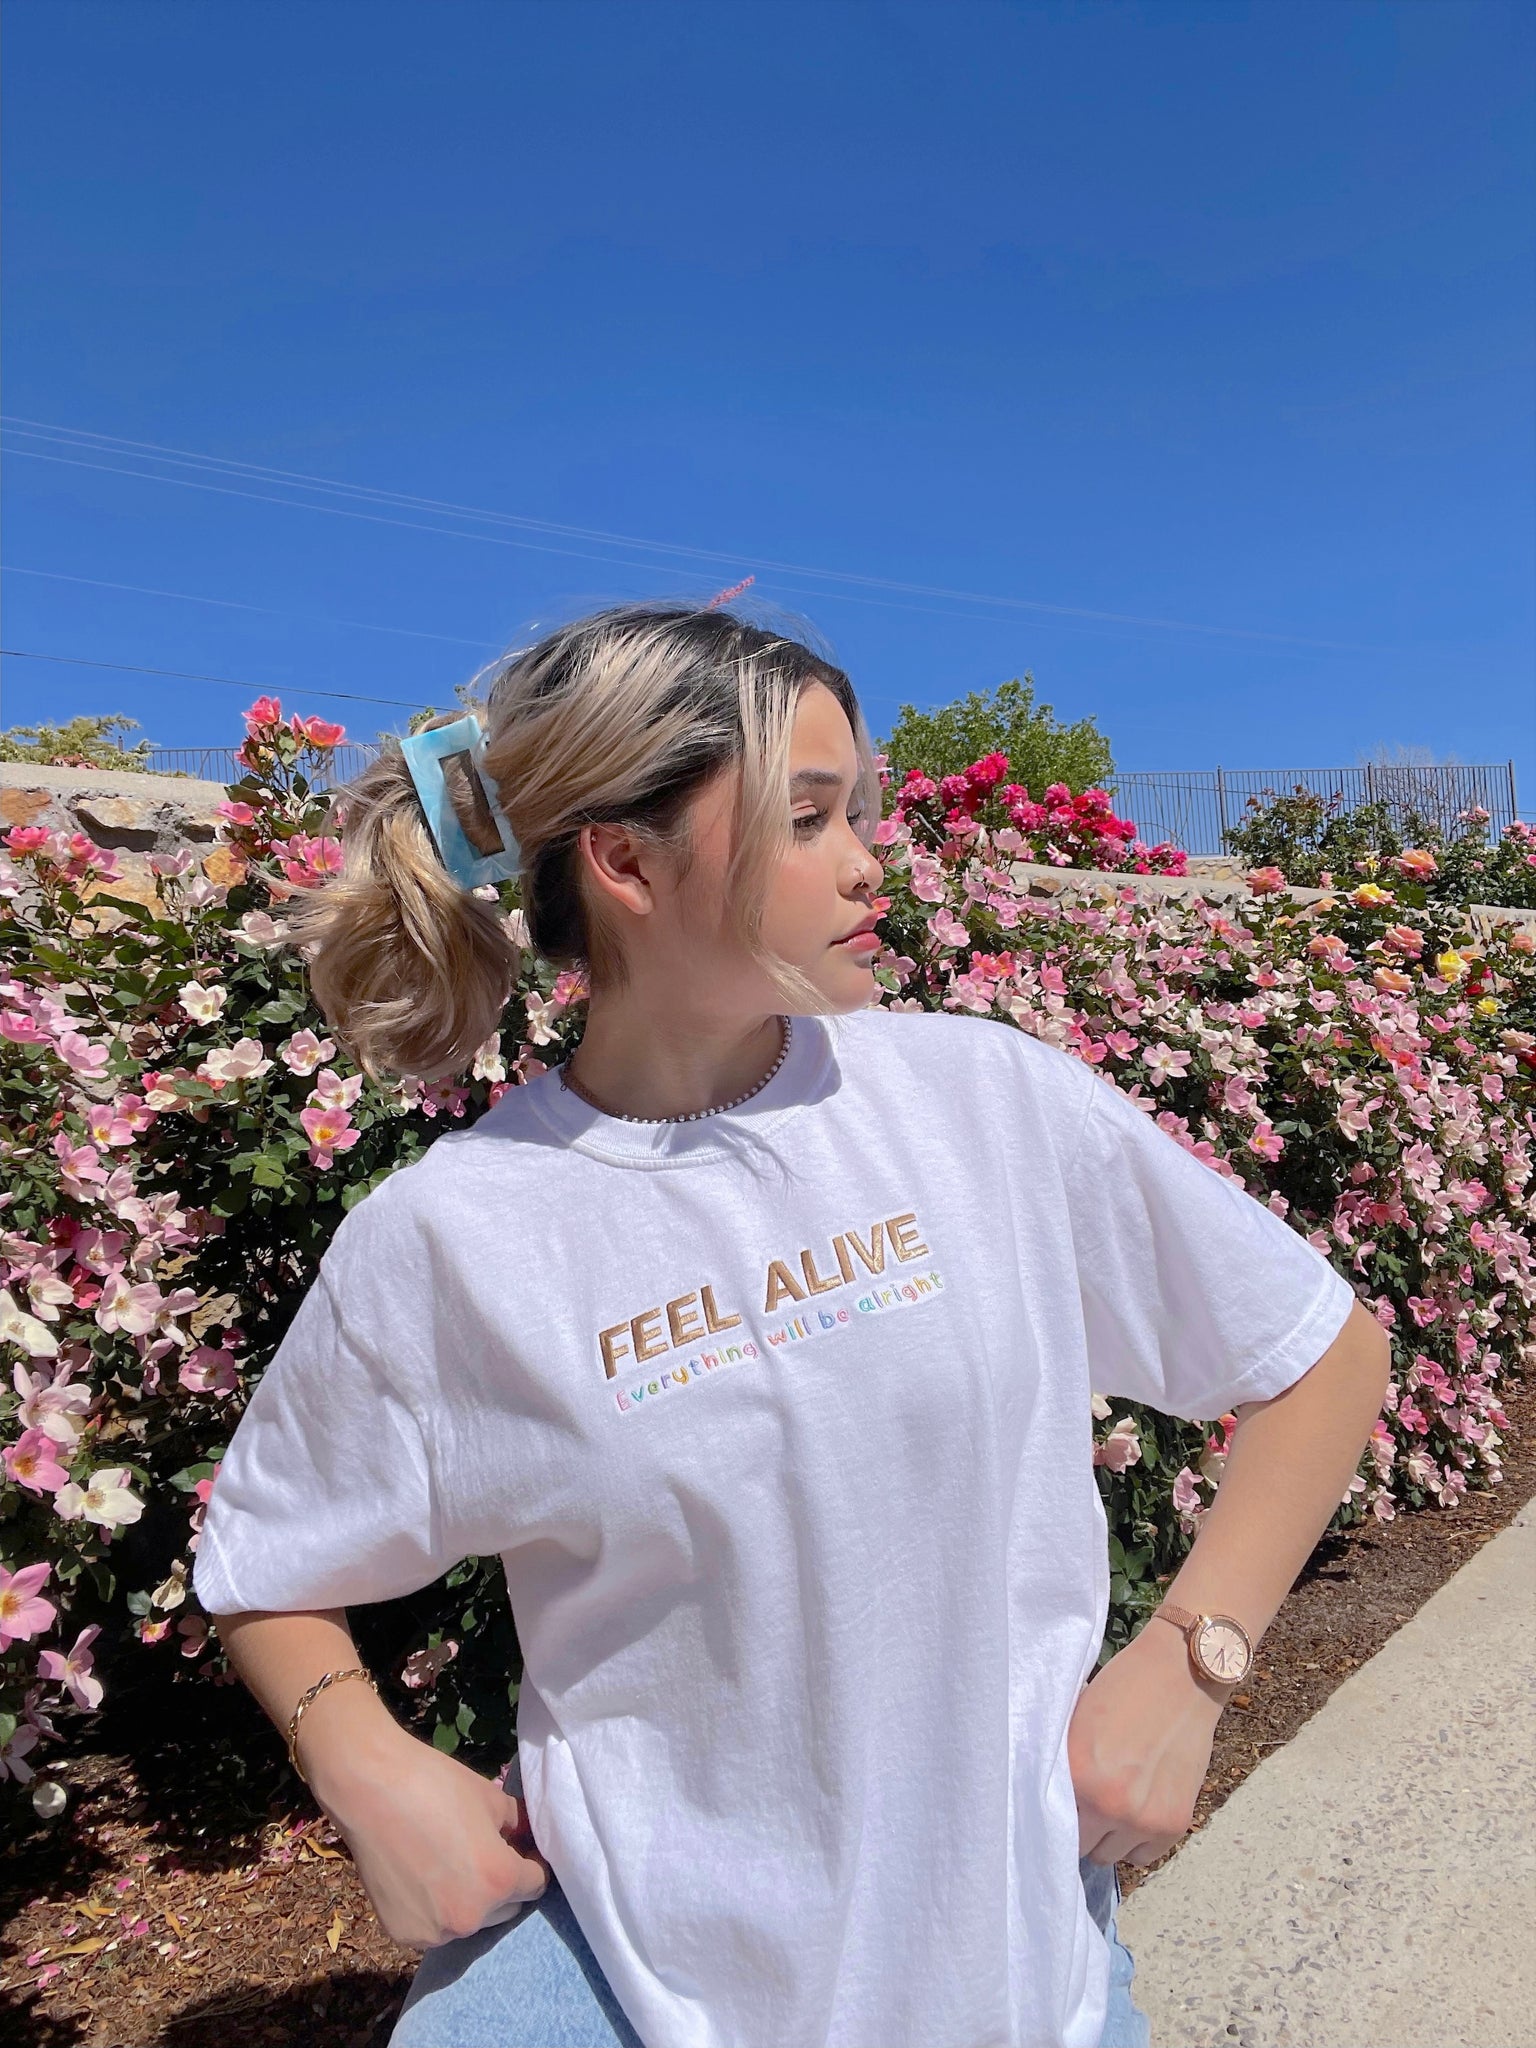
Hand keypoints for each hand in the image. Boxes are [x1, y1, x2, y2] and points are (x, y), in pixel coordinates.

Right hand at [311, 1726, 550, 1949]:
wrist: (372, 1790)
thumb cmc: (437, 1786)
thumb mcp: (492, 1799)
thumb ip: (517, 1826)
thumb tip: (526, 1837)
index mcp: (499, 1881)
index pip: (535, 1884)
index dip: (532, 1863)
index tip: (522, 1850)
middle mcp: (471, 1917)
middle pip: (506, 1907)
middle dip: (502, 1884)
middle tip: (483, 1854)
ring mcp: (435, 1932)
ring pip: (469, 1920)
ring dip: (469, 1900)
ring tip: (449, 1865)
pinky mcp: (404, 1935)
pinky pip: (434, 1926)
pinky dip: (434, 1909)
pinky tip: (422, 1877)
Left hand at [1068, 1613, 1228, 1866]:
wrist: (1180, 1675)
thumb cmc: (1122, 1689)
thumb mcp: (1076, 1723)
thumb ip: (1063, 1766)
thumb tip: (1045, 1796)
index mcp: (1078, 1776)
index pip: (1053, 1825)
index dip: (1056, 1815)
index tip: (1061, 1808)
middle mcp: (1109, 1805)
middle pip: (1083, 1847)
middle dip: (1083, 1828)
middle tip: (1088, 1805)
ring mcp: (1144, 1819)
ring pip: (1114, 1856)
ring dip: (1110, 1836)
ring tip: (1115, 1804)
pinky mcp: (1174, 1823)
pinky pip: (1146, 1855)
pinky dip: (1139, 1840)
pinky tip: (1138, 1809)